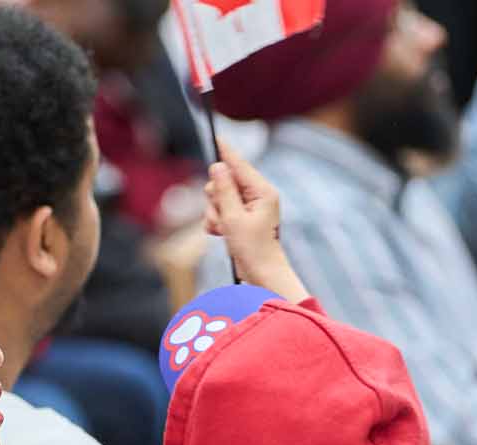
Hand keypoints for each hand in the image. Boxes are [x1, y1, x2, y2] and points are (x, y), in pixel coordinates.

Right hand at [204, 139, 311, 303]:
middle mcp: (257, 196)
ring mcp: (248, 207)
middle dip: (215, 198)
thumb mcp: (234, 218)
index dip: (226, 152)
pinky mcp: (240, 218)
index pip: (240, 165)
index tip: (217, 137)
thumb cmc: (254, 249)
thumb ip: (224, 191)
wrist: (261, 275)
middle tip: (221, 215)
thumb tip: (218, 167)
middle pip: (224, 181)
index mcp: (262, 191)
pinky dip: (216, 221)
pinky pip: (219, 211)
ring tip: (223, 230)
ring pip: (218, 198)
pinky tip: (221, 234)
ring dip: (214, 213)